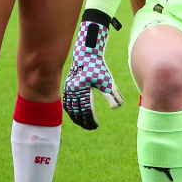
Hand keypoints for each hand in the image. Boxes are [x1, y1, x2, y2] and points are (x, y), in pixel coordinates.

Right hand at [63, 12, 124, 129]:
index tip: (95, 126)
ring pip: (70, 108)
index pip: (86, 110)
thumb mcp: (107, 80)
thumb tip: (116, 107)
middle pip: (76, 111)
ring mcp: (68, 88)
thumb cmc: (98, 67)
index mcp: (82, 89)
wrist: (86, 54)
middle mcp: (72, 90)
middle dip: (83, 121)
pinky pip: (66, 102)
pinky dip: (69, 110)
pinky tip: (74, 115)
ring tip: (82, 123)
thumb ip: (111, 94)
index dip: (90, 120)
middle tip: (90, 127)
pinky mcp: (66, 86)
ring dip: (75, 117)